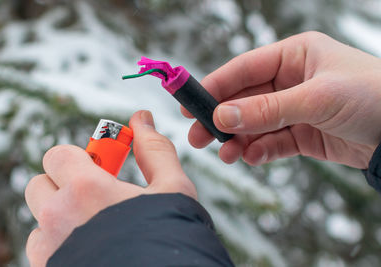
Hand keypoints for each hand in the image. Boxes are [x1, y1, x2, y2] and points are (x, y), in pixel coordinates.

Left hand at [25, 110, 196, 266]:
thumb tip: (142, 119)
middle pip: (40, 184)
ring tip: (94, 225)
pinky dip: (59, 243)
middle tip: (95, 195)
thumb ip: (154, 149)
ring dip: (61, 216)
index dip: (77, 157)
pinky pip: (42, 248)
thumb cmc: (169, 237)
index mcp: (85, 187)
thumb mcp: (172, 187)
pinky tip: (90, 246)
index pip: (57, 155)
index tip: (98, 168)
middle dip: (63, 184)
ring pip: (41, 219)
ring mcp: (50, 247)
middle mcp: (58, 216)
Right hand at [182, 31, 380, 168]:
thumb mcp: (316, 98)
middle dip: (222, 119)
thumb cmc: (373, 96)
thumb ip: (267, 109)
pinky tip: (253, 157)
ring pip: (256, 124)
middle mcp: (291, 80)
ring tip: (227, 154)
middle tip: (199, 137)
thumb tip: (223, 117)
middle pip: (244, 99)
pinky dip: (261, 151)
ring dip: (239, 139)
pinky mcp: (303, 134)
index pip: (244, 69)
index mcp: (294, 56)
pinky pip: (273, 142)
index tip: (191, 105)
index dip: (215, 87)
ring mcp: (296, 108)